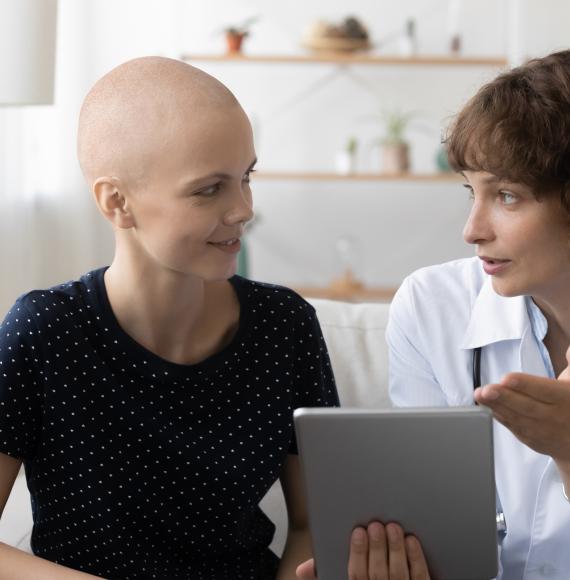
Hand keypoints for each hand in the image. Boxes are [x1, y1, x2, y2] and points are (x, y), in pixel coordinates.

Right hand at [296, 522, 429, 578]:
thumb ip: (323, 573)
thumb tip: (302, 569)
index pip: (356, 576)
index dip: (357, 553)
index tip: (358, 531)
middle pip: (377, 574)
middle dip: (377, 548)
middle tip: (376, 525)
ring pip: (399, 574)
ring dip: (396, 549)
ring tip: (393, 527)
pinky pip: (420, 577)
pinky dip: (416, 559)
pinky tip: (412, 542)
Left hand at [474, 345, 569, 462]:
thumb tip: (568, 350)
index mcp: (565, 398)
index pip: (545, 391)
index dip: (525, 384)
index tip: (507, 378)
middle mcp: (555, 416)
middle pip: (527, 407)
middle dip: (504, 398)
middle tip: (486, 390)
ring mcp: (543, 430)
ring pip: (517, 418)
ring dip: (495, 406)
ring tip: (480, 395)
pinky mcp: (532, 439)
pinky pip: (513, 427)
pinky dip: (499, 416)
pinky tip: (486, 405)